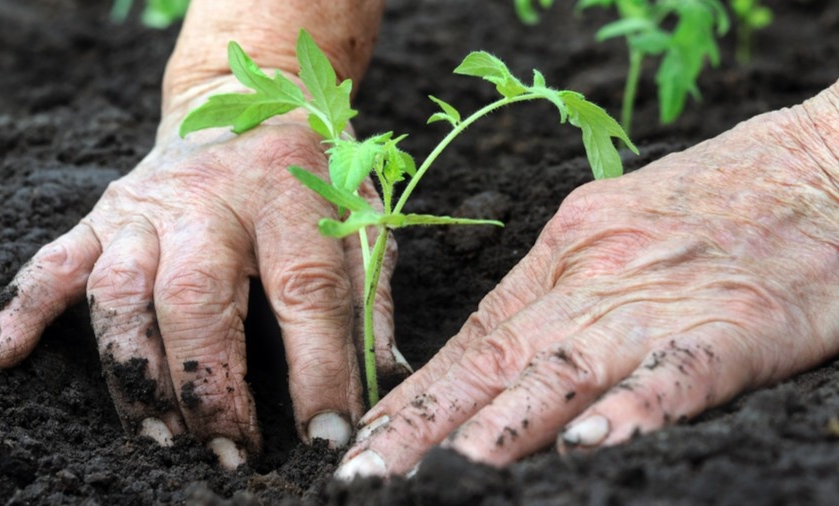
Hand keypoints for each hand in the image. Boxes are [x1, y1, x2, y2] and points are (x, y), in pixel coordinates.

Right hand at [0, 77, 406, 467]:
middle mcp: (211, 200)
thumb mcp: (364, 214)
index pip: (305, 290)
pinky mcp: (105, 212)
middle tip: (229, 454)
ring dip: (134, 372)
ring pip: (120, 291)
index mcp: (288, 197)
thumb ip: (371, 293)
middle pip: (197, 298)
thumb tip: (383, 377)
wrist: (251, 92)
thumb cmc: (316, 166)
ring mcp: (148, 206)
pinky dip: (25, 309)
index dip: (318, 369)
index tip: (325, 435)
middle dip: (209, 386)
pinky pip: (56, 261)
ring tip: (159, 437)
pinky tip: (3, 355)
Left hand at [336, 84, 838, 477]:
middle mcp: (594, 279)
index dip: (416, 395)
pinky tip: (592, 447)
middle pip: (495, 362)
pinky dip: (633, 411)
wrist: (816, 164)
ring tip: (448, 473)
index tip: (369, 436)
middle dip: (426, 425)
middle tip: (369, 472)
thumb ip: (554, 286)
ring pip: (564, 372)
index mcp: (562, 255)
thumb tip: (494, 348)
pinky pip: (675, 375)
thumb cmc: (710, 197)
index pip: (474, 338)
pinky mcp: (734, 325)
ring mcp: (658, 303)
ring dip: (501, 429)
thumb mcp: (608, 225)